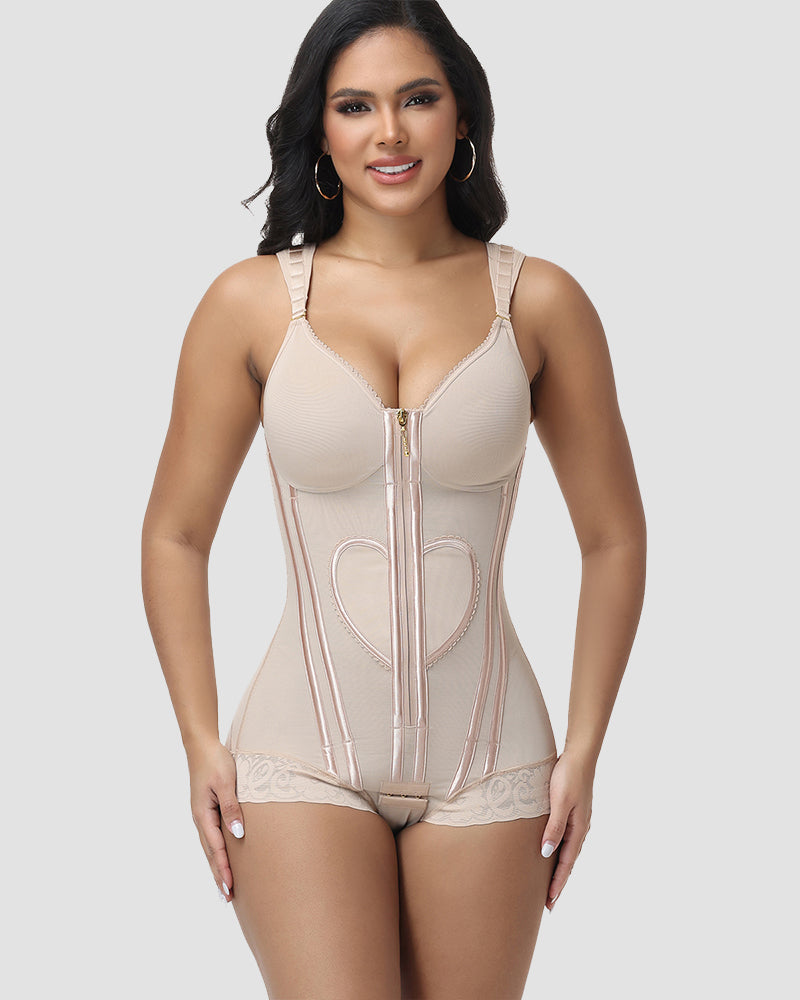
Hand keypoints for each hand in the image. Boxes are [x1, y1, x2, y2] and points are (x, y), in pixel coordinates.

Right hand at [187, 738, 245, 901]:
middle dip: (219, 874)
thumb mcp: (226, 782)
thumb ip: (232, 808)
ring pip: (210, 847)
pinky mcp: (207, 810)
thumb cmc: (216, 761)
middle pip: (210, 853)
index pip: (216, 848)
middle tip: (228, 897)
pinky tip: (223, 858)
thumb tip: (237, 834)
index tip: (230, 887)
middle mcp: (200, 818)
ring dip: (218, 866)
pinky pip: (212, 836)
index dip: (223, 869)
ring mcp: (202, 815)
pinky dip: (218, 852)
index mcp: (203, 814)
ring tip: (226, 886)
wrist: (202, 746)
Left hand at [540, 749, 593, 910]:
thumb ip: (554, 828)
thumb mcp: (559, 803)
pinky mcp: (573, 812)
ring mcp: (578, 820)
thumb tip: (546, 854)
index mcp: (578, 829)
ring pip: (568, 851)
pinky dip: (560, 852)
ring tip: (549, 883)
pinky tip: (553, 853)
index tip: (550, 901)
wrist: (580, 755)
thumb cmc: (568, 776)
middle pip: (568, 861)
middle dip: (559, 882)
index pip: (566, 863)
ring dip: (559, 868)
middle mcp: (580, 828)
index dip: (558, 883)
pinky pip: (566, 839)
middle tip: (549, 903)